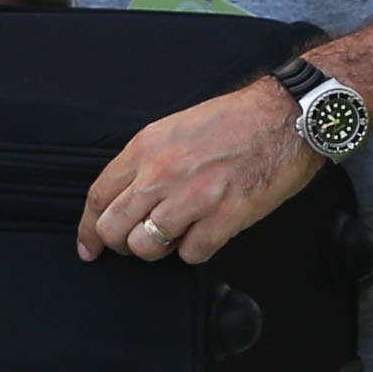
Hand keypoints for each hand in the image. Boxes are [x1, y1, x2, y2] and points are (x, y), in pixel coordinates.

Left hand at [78, 80, 321, 265]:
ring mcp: (193, 196)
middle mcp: (163, 173)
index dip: (88, 229)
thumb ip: (147, 162)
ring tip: (176, 235)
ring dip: (158, 250)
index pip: (99, 197)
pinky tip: (207, 233)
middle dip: (119, 244)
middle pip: (115, 229)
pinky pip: (191, 254)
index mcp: (146, 148)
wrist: (284, 116)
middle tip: (135, 244)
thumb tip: (128, 198)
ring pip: (147, 247)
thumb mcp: (175, 128)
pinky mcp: (224, 216)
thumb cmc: (234, 121)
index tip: (89, 246)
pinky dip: (195, 251)